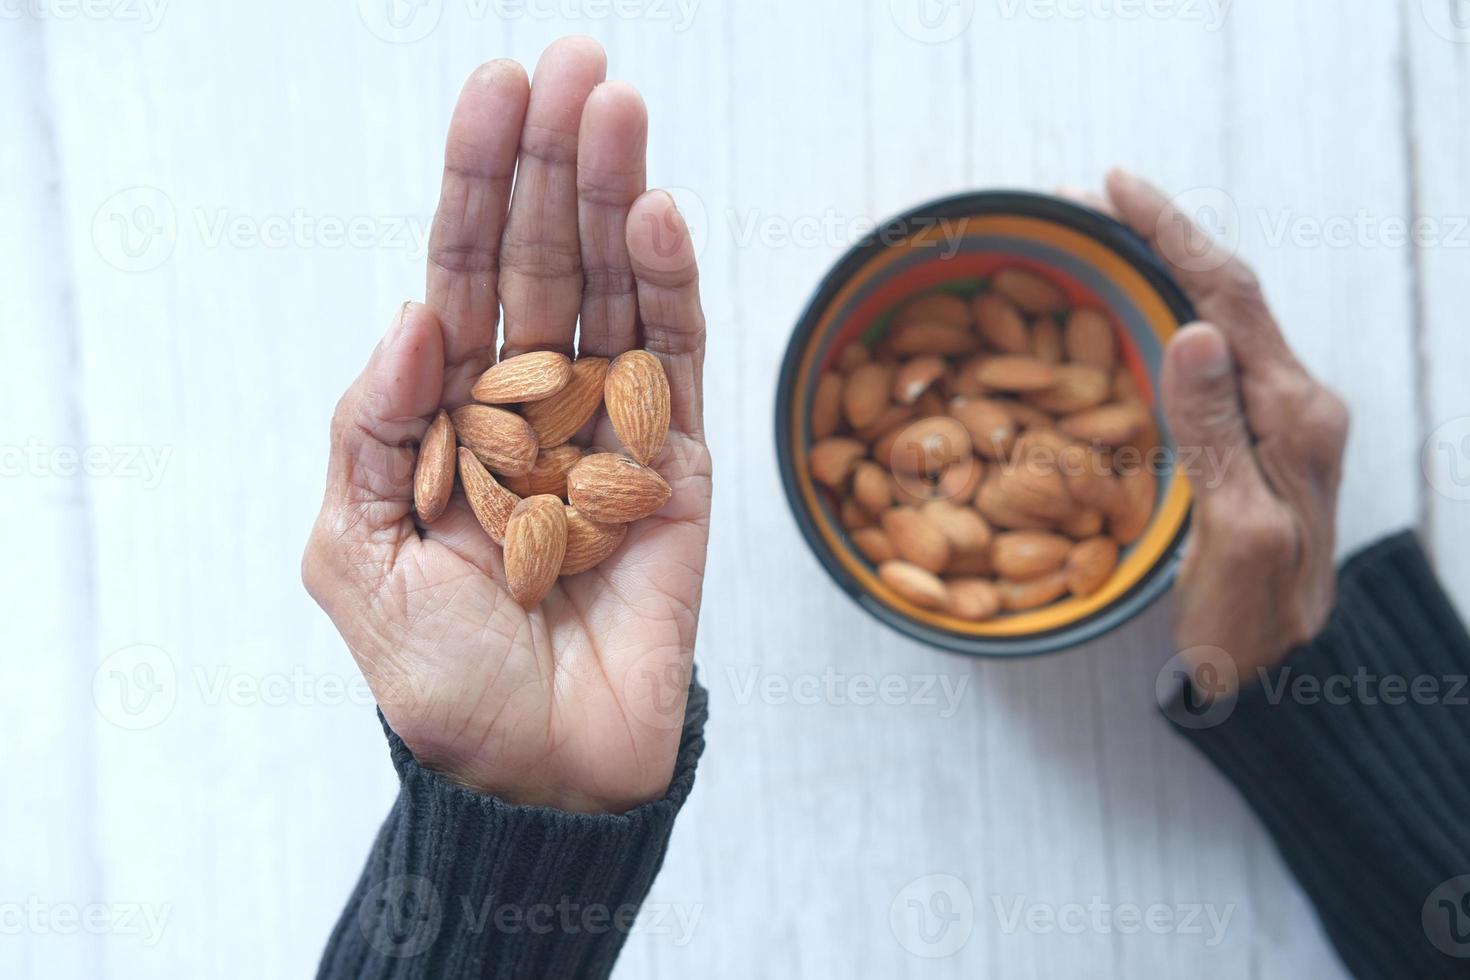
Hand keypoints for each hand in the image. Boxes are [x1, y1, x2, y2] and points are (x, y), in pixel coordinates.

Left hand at [302, 38, 710, 812]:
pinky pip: (676, 365)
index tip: (494, 91)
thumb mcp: (354, 557)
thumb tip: (410, 318)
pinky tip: (658, 216)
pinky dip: (672, 290)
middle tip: (573, 62)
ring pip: (617, 291)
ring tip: (616, 110)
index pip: (467, 277)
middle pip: (546, 261)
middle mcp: (534, 403)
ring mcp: (611, 428)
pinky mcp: (676, 467)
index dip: (477, 186)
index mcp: (453, 413)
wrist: (539, 769)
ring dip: (616, 198)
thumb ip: (369, 434)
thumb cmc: (440, 676)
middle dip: (552, 161)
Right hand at [1096, 170, 1349, 688]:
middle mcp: (1291, 403)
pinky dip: (1162, 314)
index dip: (1170, 235)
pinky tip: (1125, 309)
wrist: (1278, 678)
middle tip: (1081, 203)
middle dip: (1157, 235)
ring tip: (1093, 240)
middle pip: (1224, 293)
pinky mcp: (1251, 439)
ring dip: (1158, 268)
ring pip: (1215, 317)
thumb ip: (1214, 434)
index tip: (1113, 186)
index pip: (1227, 299)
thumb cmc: (1251, 622)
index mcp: (1292, 417)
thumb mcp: (1234, 534)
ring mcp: (1274, 419)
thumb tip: (1194, 331)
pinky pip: (1207, 356)